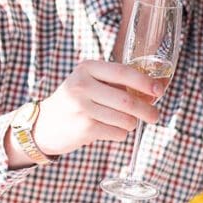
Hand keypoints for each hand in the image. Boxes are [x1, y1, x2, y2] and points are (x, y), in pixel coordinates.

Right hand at [33, 60, 165, 155]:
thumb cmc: (75, 101)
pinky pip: (117, 133)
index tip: (159, 90)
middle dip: (147, 110)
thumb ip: (117, 82)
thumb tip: (155, 89)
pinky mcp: (84, 129)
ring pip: (125, 119)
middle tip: (154, 116)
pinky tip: (109, 129)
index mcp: (87, 68)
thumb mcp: (90, 82)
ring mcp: (82, 108)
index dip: (145, 82)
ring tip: (125, 122)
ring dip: (131, 124)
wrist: (43, 125)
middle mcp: (82, 86)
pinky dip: (120, 133)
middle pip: (128, 101)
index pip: (123, 72)